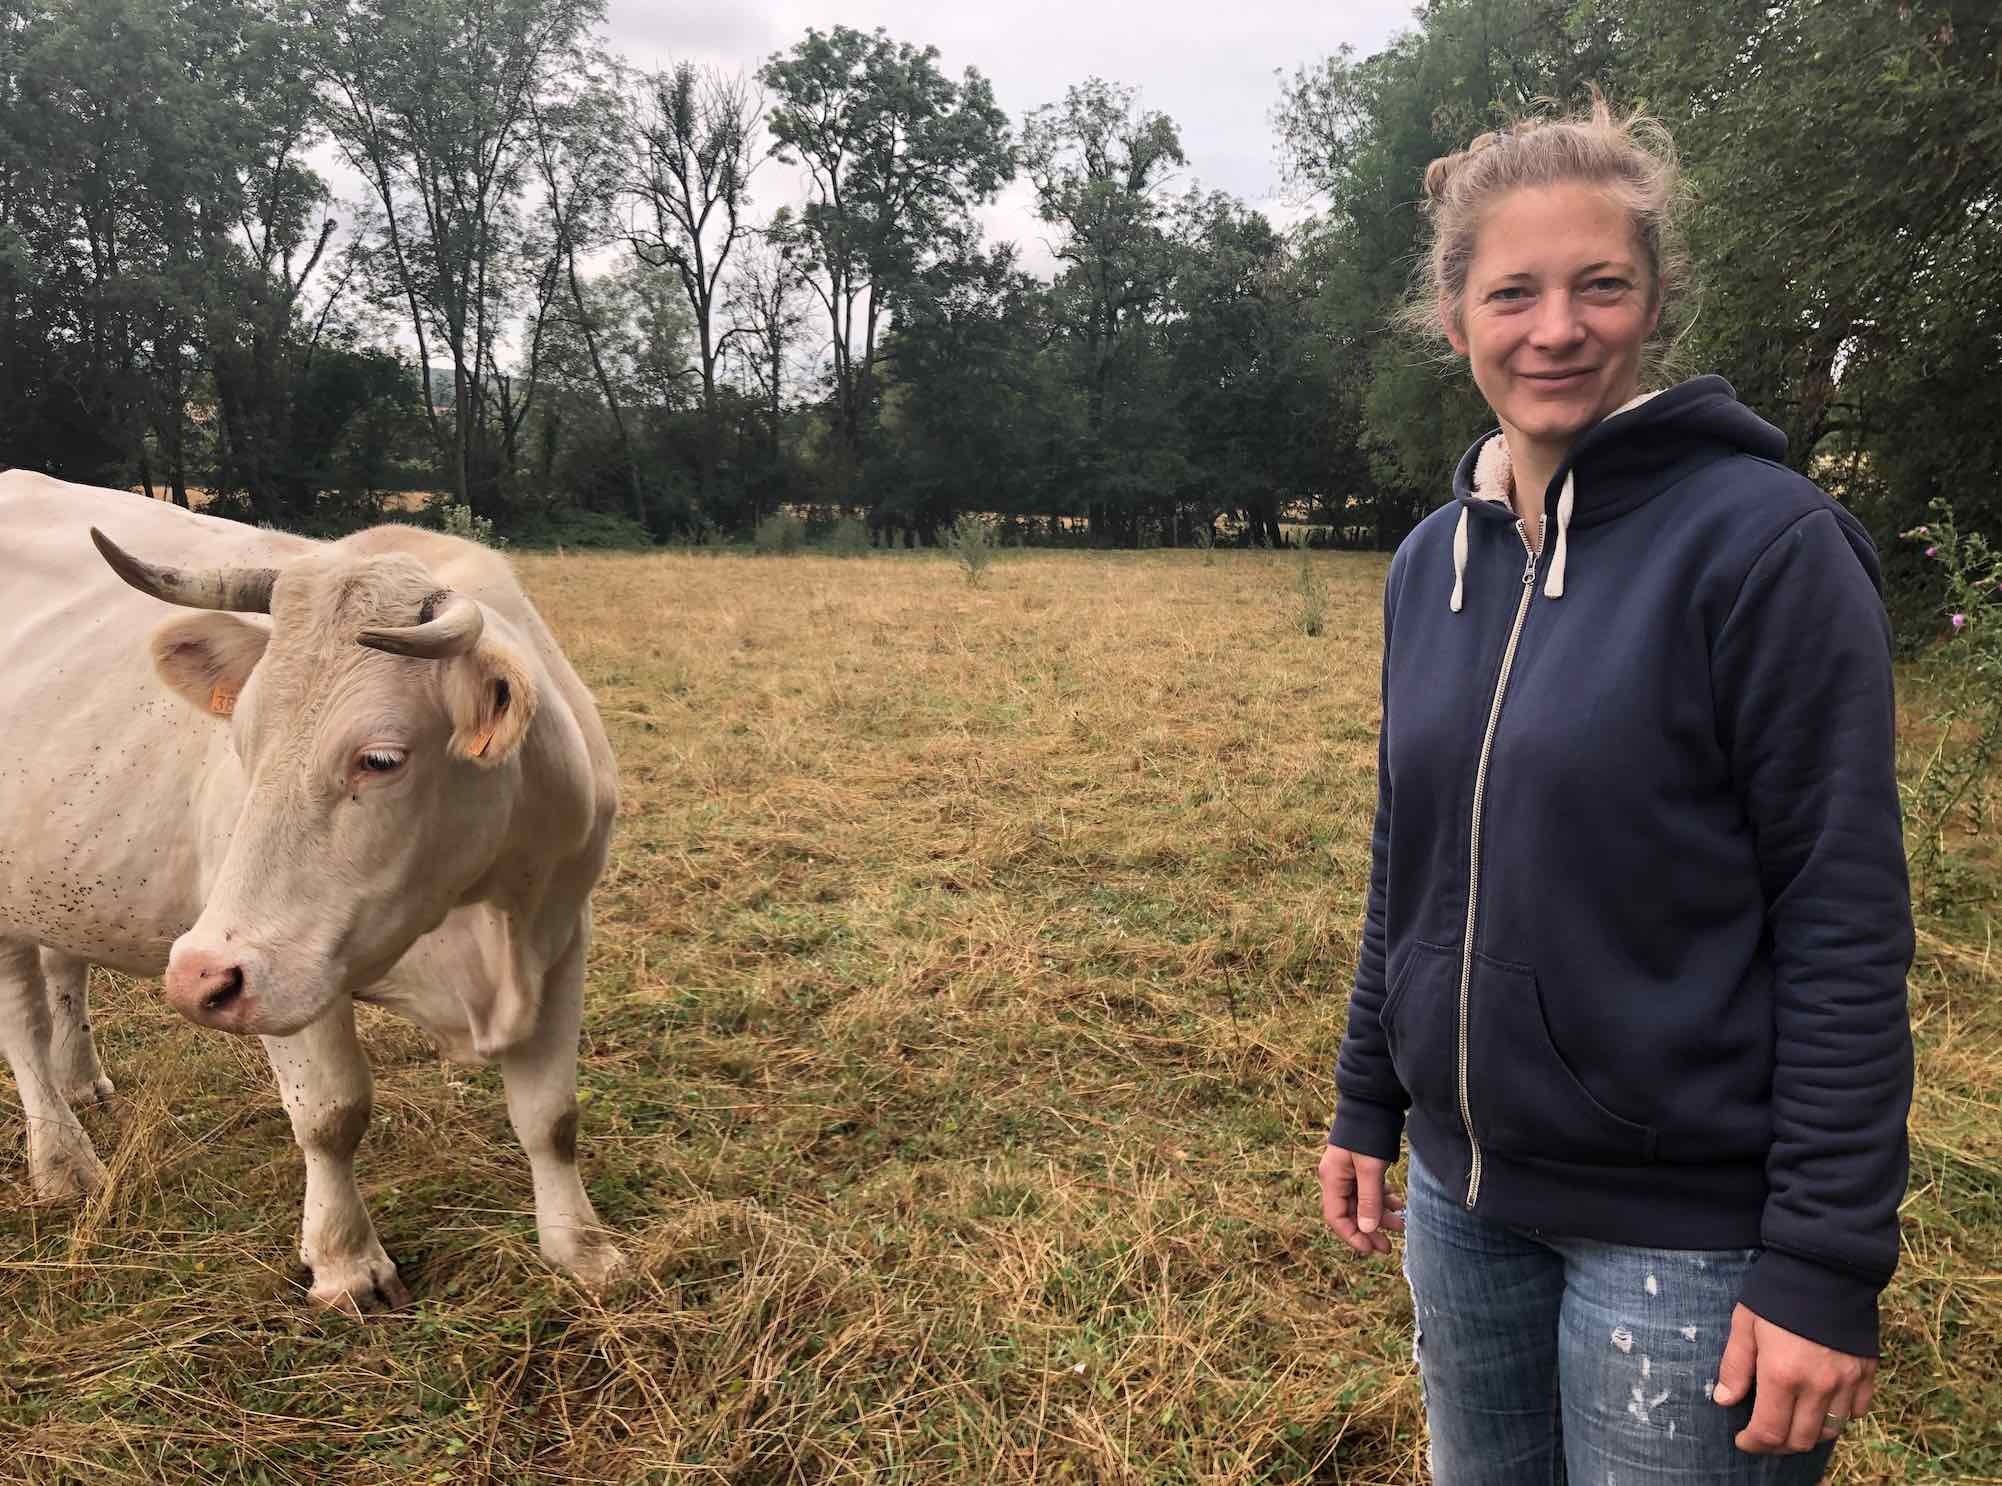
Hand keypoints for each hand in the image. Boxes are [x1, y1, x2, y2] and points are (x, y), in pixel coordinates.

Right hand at [1318, 1144, 1404, 1254]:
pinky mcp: (1362, 1167)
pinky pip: (1370, 1191)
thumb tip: (1367, 1230)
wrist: (1372, 1103)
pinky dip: (1383, 1200)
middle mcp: (1337, 1177)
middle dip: (1368, 1230)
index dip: (1351, 1235)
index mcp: (1332, 1178)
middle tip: (1388, 1246)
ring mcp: (1349, 1172)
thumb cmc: (1367, 1135)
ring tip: (1401, 1224)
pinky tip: (1398, 1204)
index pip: (1335, 1217)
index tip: (1370, 1248)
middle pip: (1349, 1213)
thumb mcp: (1370, 1170)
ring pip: (1362, 1203)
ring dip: (1379, 1216)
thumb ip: (1368, 1201)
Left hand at [1713, 1303, 1874, 1453]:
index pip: (1769, 1431)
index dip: (1754, 1443)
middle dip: (1778, 1445)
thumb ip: (1734, 1366)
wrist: (1826, 1266)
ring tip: (1790, 1423)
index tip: (1742, 1440)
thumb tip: (1724, 1401)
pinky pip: (1856, 1412)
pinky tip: (1821, 1405)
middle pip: (1801, 1439)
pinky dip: (1838, 1417)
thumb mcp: (1744, 1324)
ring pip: (1830, 1431)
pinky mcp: (1867, 1372)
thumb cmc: (1777, 1293)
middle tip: (1764, 1435)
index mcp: (1782, 1375)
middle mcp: (1818, 1386)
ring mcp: (1847, 1382)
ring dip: (1807, 1434)